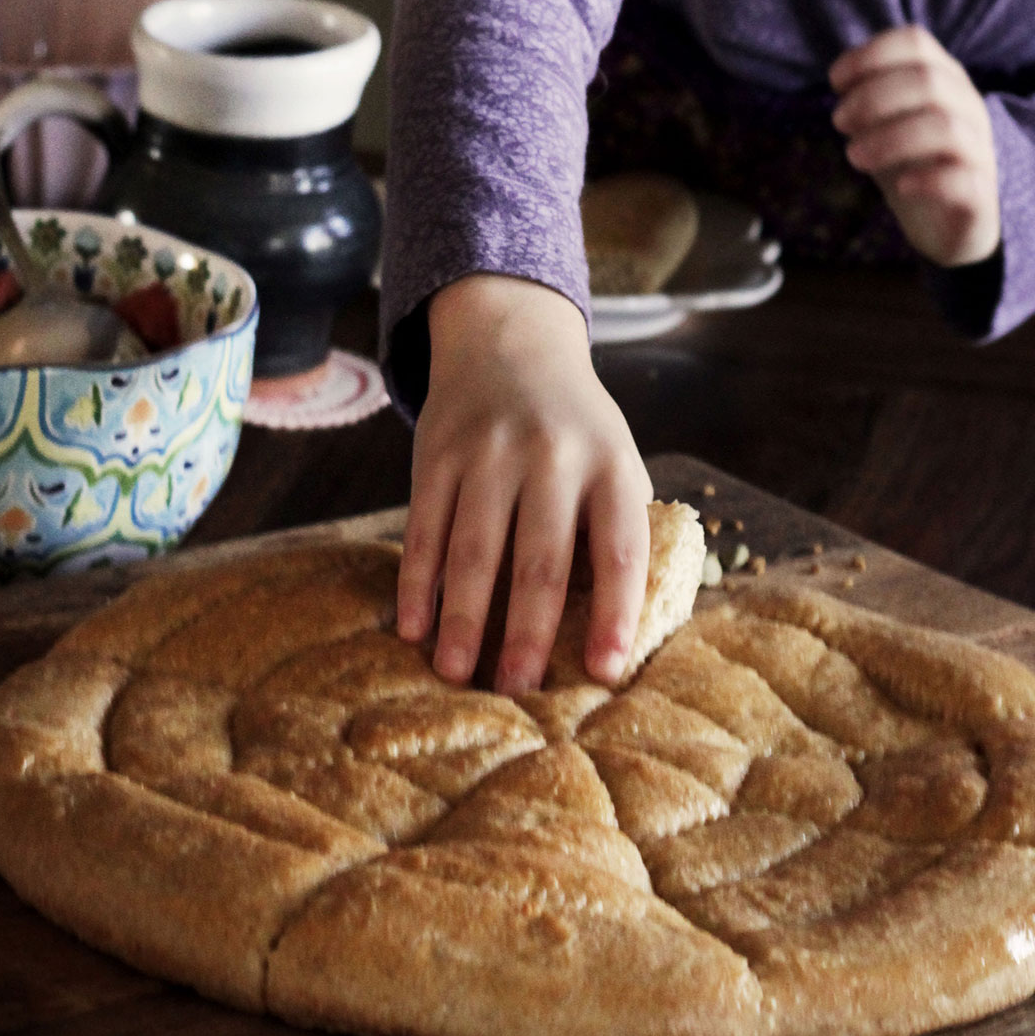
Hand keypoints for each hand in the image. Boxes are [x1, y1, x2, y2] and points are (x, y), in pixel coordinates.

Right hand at [396, 273, 653, 696]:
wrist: (511, 343)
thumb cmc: (576, 430)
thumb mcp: (615, 461)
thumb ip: (615, 531)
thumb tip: (614, 635)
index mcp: (611, 464)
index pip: (621, 549)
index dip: (615, 613)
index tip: (606, 672)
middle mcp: (553, 455)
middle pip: (541, 559)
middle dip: (529, 633)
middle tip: (519, 691)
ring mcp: (490, 451)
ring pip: (476, 549)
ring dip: (465, 619)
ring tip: (458, 675)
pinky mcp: (438, 451)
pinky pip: (425, 527)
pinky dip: (418, 582)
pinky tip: (414, 627)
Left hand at [829, 25, 999, 267]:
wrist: (945, 224)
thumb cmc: (909, 163)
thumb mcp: (882, 124)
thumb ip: (867, 98)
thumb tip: (842, 82)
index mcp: (944, 78)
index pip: (916, 43)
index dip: (871, 55)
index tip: (835, 82)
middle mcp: (968, 106)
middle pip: (928, 80)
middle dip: (873, 97)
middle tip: (839, 122)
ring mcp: (980, 148)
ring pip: (945, 126)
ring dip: (890, 138)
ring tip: (854, 156)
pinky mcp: (981, 192)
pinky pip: (962, 178)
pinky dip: (927, 180)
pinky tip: (901, 186)